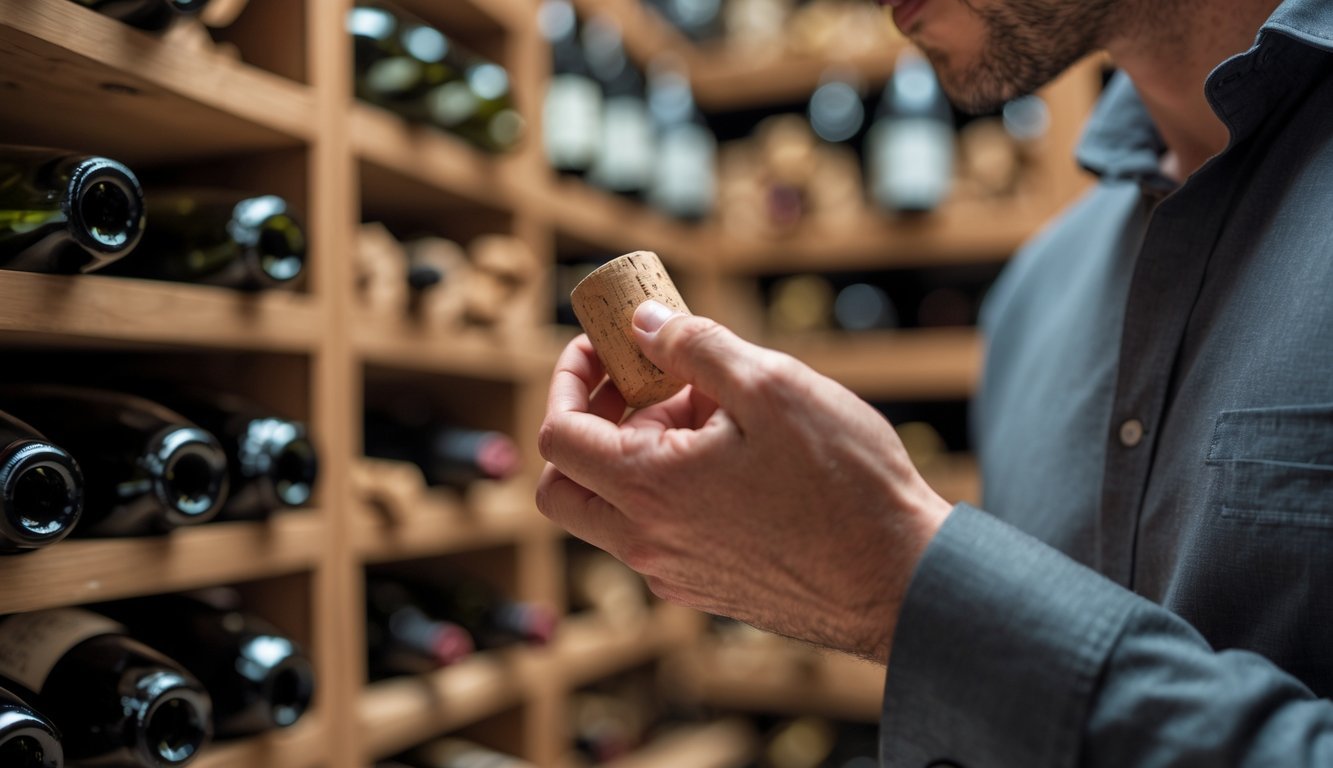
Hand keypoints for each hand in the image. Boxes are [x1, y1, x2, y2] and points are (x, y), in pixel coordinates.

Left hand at [537, 301, 952, 662]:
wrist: (901, 580)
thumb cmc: (844, 483)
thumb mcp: (772, 386)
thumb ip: (695, 347)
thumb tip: (645, 323)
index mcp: (648, 491)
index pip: (558, 436)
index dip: (570, 378)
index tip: (605, 346)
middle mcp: (647, 545)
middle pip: (567, 485)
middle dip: (588, 422)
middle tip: (638, 381)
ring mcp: (675, 574)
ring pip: (616, 510)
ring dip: (638, 452)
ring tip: (712, 410)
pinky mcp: (707, 588)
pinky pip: (660, 533)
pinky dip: (672, 486)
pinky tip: (736, 456)